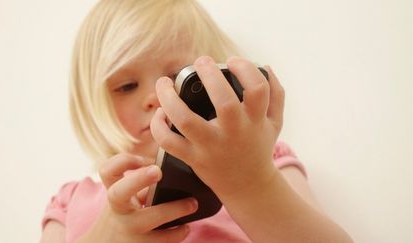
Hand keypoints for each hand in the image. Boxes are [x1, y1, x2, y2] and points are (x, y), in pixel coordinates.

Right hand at [76, 153, 197, 242]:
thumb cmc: (126, 216)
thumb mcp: (128, 200)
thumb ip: (142, 186)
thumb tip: (174, 169)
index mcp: (115, 195)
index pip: (107, 170)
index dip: (124, 160)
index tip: (147, 160)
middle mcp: (118, 212)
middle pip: (118, 192)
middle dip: (138, 179)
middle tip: (159, 170)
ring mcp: (127, 233)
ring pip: (147, 220)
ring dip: (173, 211)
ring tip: (192, 204)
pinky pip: (161, 242)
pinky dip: (177, 234)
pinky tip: (184, 227)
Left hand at [151, 56, 284, 198]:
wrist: (248, 185)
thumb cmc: (258, 146)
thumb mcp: (274, 122)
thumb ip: (275, 93)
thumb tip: (265, 66)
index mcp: (255, 120)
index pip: (257, 89)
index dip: (245, 69)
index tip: (232, 61)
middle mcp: (234, 132)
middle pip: (223, 101)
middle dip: (210, 75)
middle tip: (202, 61)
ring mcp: (211, 146)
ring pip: (185, 120)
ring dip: (169, 98)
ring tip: (164, 82)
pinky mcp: (193, 158)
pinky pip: (169, 143)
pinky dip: (159, 126)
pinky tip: (160, 113)